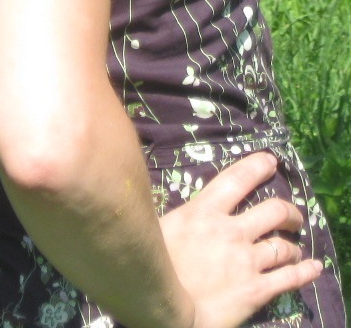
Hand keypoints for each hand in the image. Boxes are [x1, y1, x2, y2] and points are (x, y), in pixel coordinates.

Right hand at [159, 152, 322, 327]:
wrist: (163, 308)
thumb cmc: (155, 264)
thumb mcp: (162, 227)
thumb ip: (184, 216)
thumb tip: (188, 208)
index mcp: (205, 211)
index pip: (237, 179)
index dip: (257, 167)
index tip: (271, 162)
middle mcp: (231, 231)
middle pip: (272, 211)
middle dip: (287, 210)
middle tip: (291, 214)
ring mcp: (247, 261)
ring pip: (283, 246)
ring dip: (293, 245)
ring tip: (295, 246)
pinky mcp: (256, 290)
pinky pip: (289, 278)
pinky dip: (305, 272)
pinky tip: (314, 267)